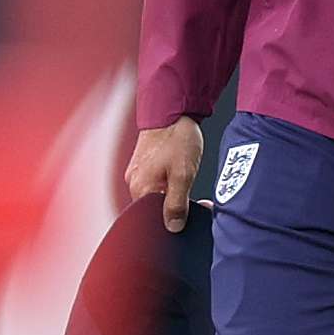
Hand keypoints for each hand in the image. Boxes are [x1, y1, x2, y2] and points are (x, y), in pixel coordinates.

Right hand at [124, 116, 205, 232]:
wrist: (172, 108)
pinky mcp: (144, 164)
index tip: (194, 214)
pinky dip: (170, 184)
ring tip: (189, 181)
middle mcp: (135, 183)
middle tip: (198, 201)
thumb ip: (176, 204)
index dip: (176, 221)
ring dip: (175, 196)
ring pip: (157, 196)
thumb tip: (173, 227)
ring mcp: (138, 173)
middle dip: (177, 209)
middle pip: (155, 209)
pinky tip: (182, 175)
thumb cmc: (177, 137)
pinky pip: (156, 184)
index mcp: (141, 189)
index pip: (155, 220)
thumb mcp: (183, 175)